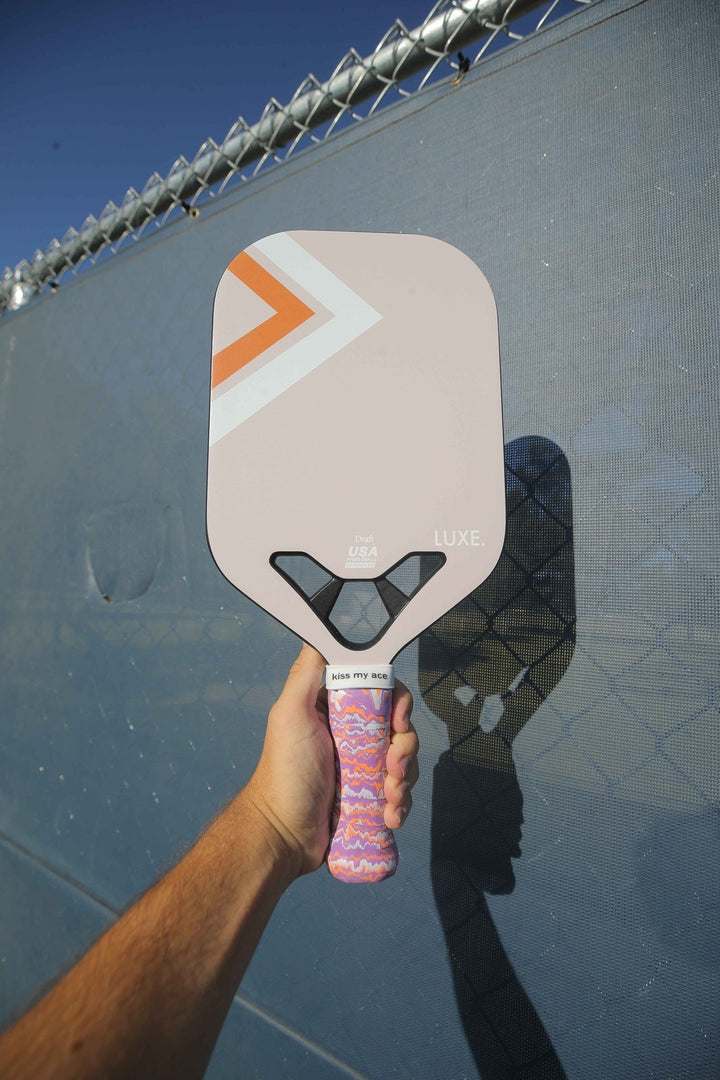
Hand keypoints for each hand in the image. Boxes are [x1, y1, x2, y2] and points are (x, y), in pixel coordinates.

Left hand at [245, 644, 417, 877]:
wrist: (284, 834)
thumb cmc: (284, 773)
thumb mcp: (289, 715)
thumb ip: (306, 676)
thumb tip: (320, 638)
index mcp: (336, 710)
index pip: (381, 692)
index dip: (398, 703)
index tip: (398, 719)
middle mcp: (352, 734)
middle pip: (399, 728)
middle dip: (405, 748)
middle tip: (392, 768)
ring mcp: (362, 767)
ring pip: (404, 761)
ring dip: (405, 779)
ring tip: (389, 798)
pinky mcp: (369, 797)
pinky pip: (399, 793)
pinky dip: (400, 804)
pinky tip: (389, 816)